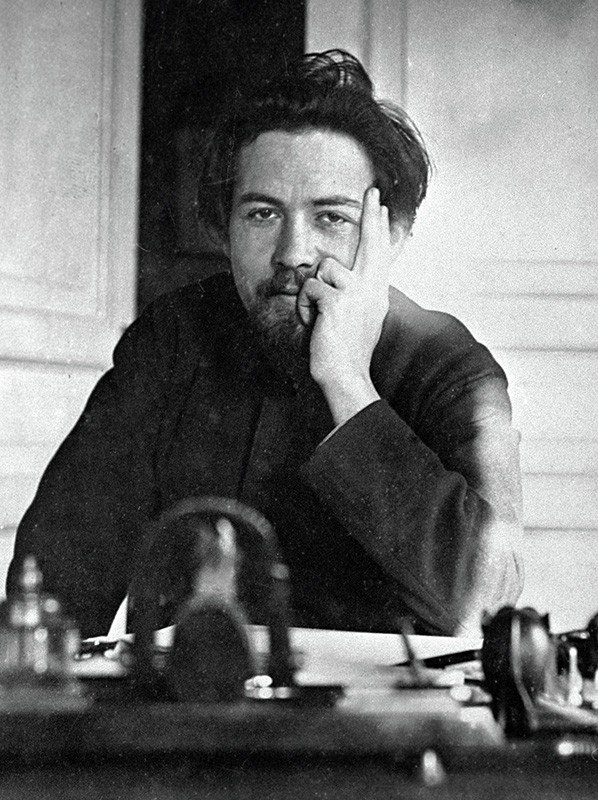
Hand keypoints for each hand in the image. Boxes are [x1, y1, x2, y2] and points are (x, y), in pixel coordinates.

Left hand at [297, 187, 397, 425]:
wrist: (346, 376)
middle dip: (370, 215)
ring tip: (317, 316)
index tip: (382, 208)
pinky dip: (304, 306)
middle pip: (371, 243)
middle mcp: (372, 290)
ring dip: (313, 291)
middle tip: (372, 191)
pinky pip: (310, 288)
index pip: (379, 254)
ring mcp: (357, 294)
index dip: (379, 230)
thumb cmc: (346, 353)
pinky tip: (312, 323)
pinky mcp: (337, 301)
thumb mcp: (357, 321)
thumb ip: (354, 298)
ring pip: (325, 267)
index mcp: (377, 294)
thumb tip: (336, 279)